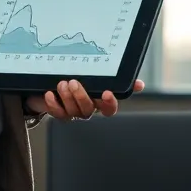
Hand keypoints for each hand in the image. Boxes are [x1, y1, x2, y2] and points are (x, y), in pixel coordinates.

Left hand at [25, 79, 145, 120]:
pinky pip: (57, 113)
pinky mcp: (59, 112)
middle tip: (74, 82)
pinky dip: (53, 104)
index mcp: (100, 101)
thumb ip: (118, 79)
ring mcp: (73, 112)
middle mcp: (88, 108)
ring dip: (67, 97)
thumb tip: (139, 84)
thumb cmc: (83, 79)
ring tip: (62, 83)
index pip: (110, 108)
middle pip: (88, 109)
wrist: (55, 85)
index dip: (109, 103)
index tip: (106, 93)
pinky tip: (50, 94)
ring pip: (72, 111)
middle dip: (81, 97)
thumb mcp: (100, 77)